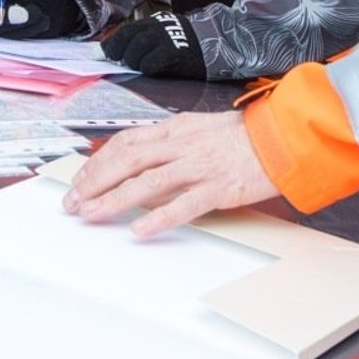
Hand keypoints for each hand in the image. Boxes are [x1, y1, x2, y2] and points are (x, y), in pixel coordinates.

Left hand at [64, 111, 277, 236]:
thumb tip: (143, 159)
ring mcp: (199, 166)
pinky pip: (183, 204)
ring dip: (114, 199)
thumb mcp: (202, 128)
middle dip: (95, 181)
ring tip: (92, 214)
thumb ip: (172, 142)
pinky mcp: (218, 188)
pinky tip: (140, 230)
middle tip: (74, 201)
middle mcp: (183, 144)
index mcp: (177, 128)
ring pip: (147, 182)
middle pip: (128, 160)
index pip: (127, 141)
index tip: (82, 178)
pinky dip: (159, 218)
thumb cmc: (246, 137)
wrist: (283, 139)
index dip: (100, 160)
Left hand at [103, 12, 205, 78]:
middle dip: (117, 50)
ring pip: (137, 48)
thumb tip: (119, 53)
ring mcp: (166, 39)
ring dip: (132, 60)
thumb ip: (144, 40)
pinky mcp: (174, 53)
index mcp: (153, 22)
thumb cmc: (186, 43)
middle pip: (127, 36)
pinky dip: (146, 67)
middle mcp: (157, 27)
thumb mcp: (164, 35)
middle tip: (117, 61)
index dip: (112, 42)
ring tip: (135, 65)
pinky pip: (152, 62)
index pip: (125, 30)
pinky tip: (150, 69)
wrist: (214, 42)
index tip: (103, 53)